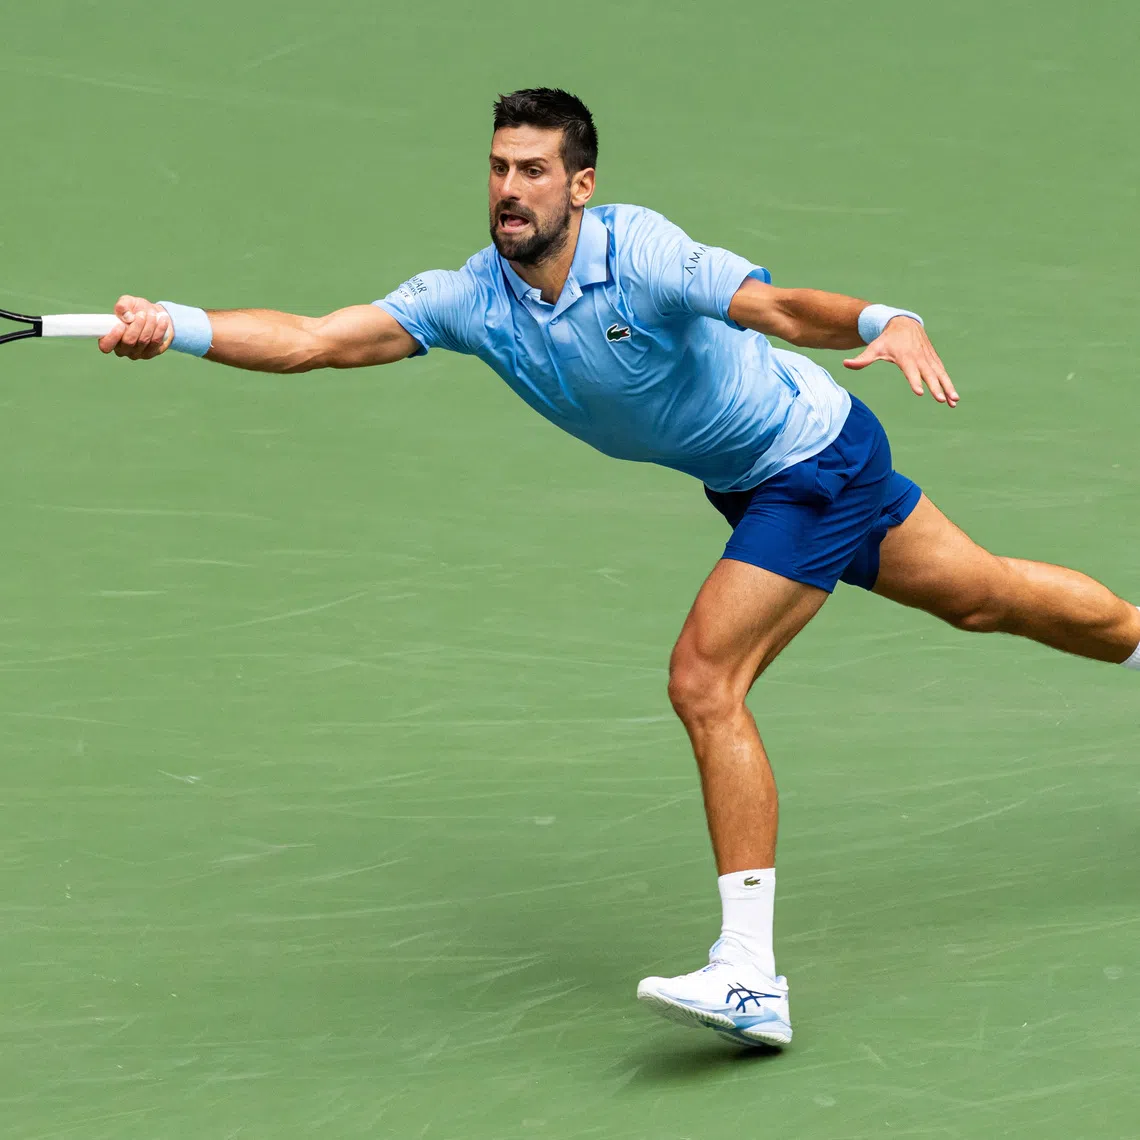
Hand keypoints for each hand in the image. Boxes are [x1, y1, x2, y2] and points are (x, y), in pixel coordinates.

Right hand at [98, 295, 173, 359]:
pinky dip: (159, 329)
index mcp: (110, 338)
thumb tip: (127, 316)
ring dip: (149, 325)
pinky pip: (155, 342)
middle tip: (142, 314)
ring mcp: (136, 353)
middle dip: (137, 325)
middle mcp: (122, 349)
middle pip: (129, 341)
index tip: (121, 325)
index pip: (105, 346)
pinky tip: (162, 320)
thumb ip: (122, 305)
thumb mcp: (128, 302)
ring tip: (152, 314)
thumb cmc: (136, 310)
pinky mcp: (150, 353)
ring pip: (143, 341)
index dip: (112, 338)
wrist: (155, 316)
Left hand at [842, 317, 957, 406]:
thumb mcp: (874, 348)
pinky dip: (949, 384)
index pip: (910, 371)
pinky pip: (943, 373)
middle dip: (936, 387)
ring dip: (948, 388)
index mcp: (905, 356)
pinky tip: (953, 399)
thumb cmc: (886, 340)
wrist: (904, 323)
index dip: (915, 381)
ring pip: (940, 375)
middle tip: (941, 400)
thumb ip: (862, 359)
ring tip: (954, 402)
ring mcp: (928, 358)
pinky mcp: (934, 360)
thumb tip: (845, 364)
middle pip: (928, 374)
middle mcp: (919, 358)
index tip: (919, 392)